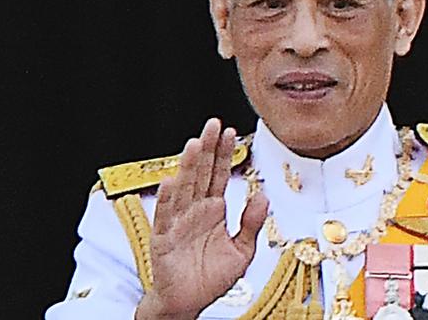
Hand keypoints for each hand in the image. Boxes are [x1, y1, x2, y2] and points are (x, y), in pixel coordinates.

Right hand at [135, 119, 267, 319]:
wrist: (188, 304)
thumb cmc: (211, 278)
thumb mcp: (242, 250)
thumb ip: (252, 223)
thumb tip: (263, 196)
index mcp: (213, 209)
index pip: (219, 174)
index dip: (224, 154)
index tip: (229, 132)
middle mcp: (195, 210)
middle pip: (201, 173)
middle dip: (207, 148)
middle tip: (212, 125)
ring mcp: (178, 222)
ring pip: (184, 187)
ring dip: (188, 166)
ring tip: (194, 144)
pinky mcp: (164, 238)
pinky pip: (166, 216)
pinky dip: (168, 199)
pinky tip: (172, 180)